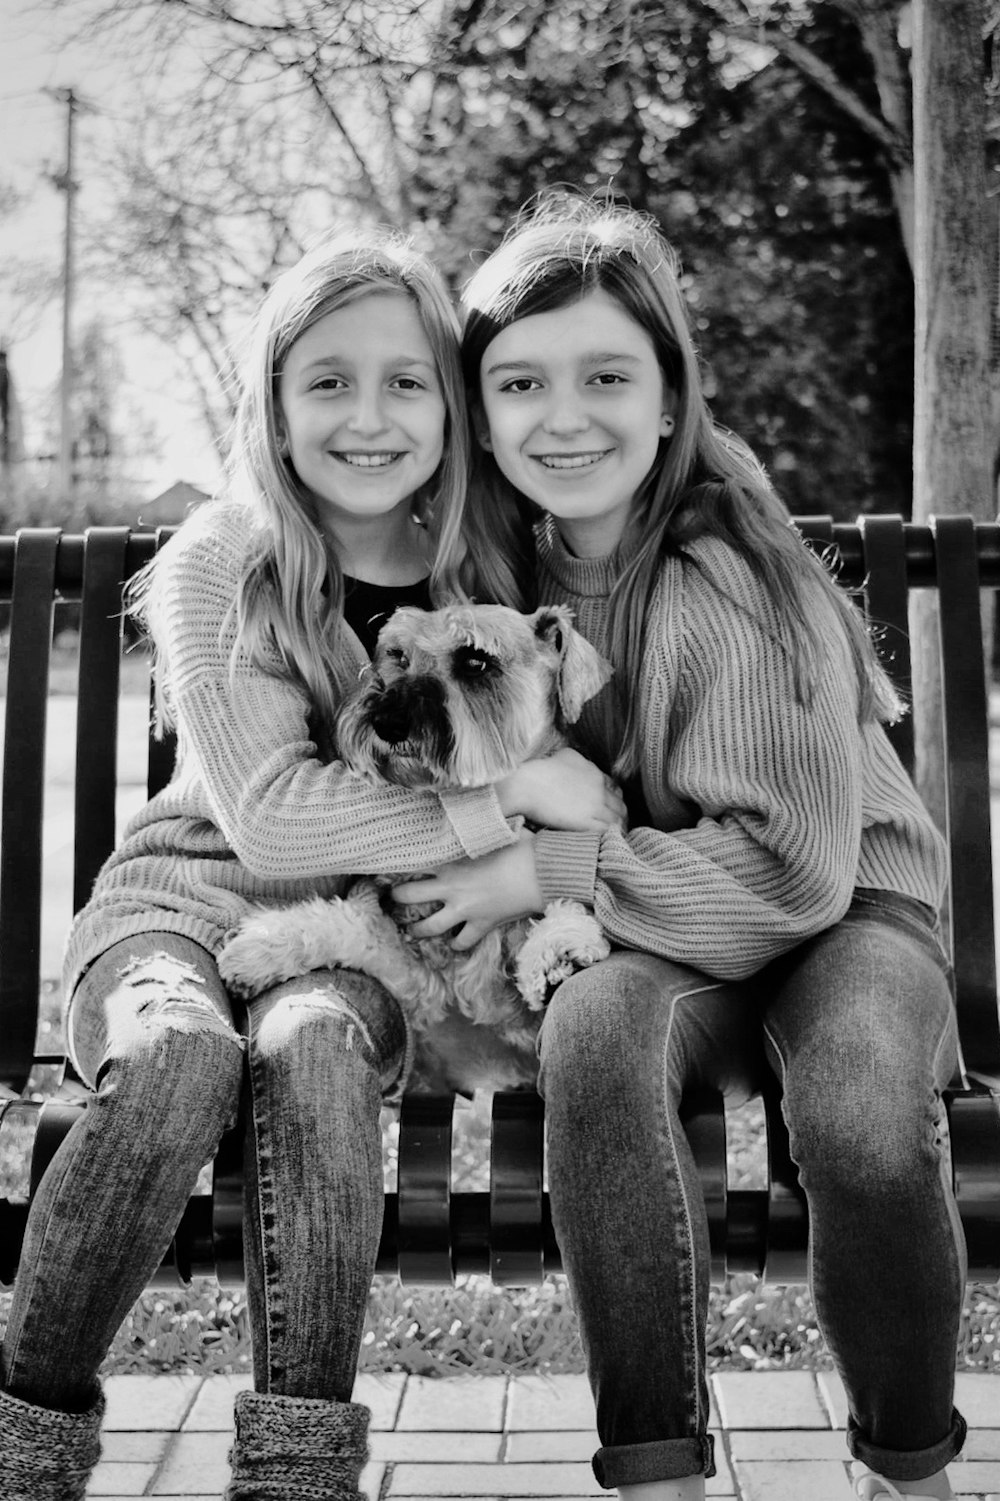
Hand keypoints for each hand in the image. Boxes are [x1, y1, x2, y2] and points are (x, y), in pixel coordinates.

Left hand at [392, 838, 544, 950]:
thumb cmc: (520, 847)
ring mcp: (464, 909)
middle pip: (408, 896)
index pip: (412, 862)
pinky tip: (455, 942)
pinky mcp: (481, 925)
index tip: (388, 863)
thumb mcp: (493, 830)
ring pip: (429, 926)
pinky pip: (462, 942)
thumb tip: (472, 807)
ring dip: (417, 929)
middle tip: (393, 900)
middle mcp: (451, 887)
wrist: (539, 872)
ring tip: (411, 931)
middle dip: (397, 898)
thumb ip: (475, 828)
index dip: (397, 863)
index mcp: (450, 861)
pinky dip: (457, 944)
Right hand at [496, 747, 625, 831]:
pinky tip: (608, 840)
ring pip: (616, 819)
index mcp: (594, 773)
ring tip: (616, 835)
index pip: (615, 788)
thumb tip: (581, 764)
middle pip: (619, 805)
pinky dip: (610, 835)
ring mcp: (593, 805)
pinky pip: (606, 830)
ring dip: (618, 827)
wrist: (527, 786)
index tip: (613, 807)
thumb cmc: (540, 770)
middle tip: (618, 824)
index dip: (615, 799)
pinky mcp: (585, 822)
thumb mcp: (565, 756)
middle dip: (621, 815)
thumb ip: (579, 761)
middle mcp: (598, 789)